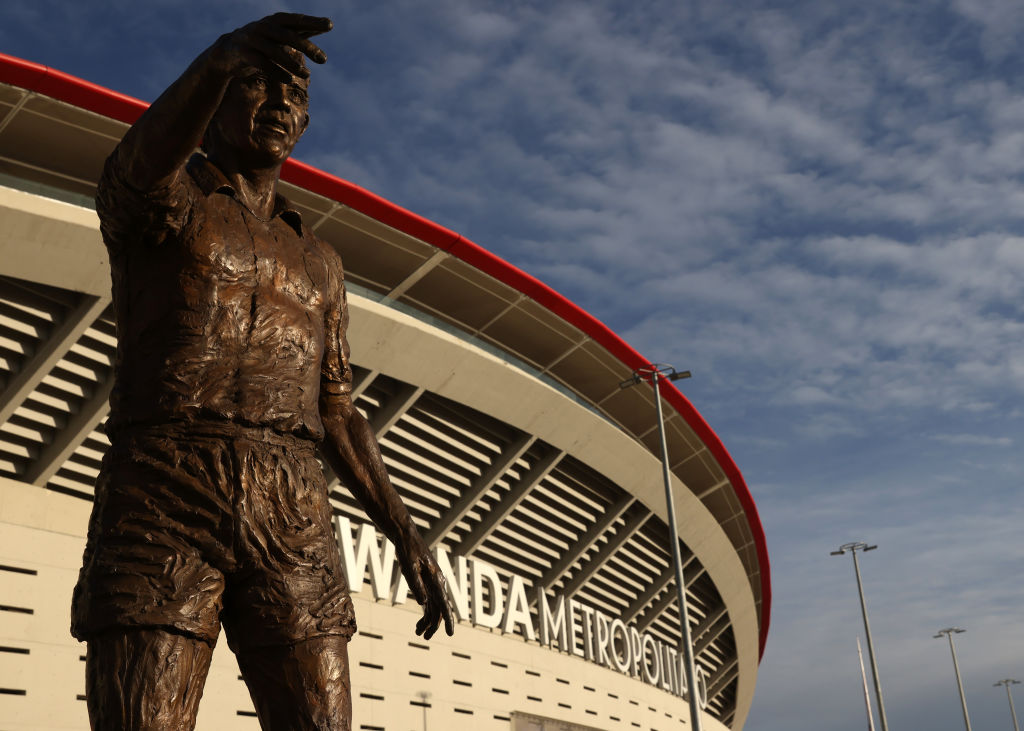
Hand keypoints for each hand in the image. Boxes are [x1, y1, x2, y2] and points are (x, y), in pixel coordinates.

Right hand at [214, 13, 332, 78]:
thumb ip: (302, 30)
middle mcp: (263, 27)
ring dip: (292, 63)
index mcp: (274, 21)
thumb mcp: (281, 35)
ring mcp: (252, 39)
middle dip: (306, 47)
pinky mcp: (244, 54)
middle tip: (324, 59)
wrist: (228, 52)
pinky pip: (261, 63)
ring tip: (307, 74)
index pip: (295, 20)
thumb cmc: (261, 42)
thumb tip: (328, 24)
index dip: (312, 22)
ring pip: (273, 51)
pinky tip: (289, 80)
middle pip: (286, 35)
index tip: (330, 25)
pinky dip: (276, 71)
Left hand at [402, 546, 454, 639]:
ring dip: (428, 621)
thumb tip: (423, 603)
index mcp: (436, 579)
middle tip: (424, 638)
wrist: (406, 537)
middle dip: (434, 625)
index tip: (450, 633)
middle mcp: (437, 582)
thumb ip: (416, 585)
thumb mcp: (409, 567)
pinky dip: (425, 613)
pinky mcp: (426, 582)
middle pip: (440, 609)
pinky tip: (419, 623)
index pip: (444, 604)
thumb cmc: (408, 550)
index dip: (448, 620)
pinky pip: (429, 602)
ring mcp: (432, 583)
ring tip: (417, 632)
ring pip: (434, 607)